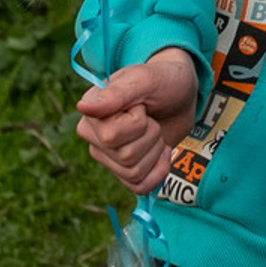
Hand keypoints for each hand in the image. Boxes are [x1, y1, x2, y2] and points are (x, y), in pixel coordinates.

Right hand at [75, 49, 201, 193]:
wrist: (182, 94)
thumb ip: (117, 92)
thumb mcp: (145, 79)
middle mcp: (94, 137)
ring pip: (134, 172)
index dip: (138, 122)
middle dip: (151, 135)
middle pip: (126, 157)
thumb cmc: (163, 81)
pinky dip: (159, 171)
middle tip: (152, 117)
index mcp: (92, 114)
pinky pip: (140, 187)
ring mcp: (108, 157)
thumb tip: (83, 106)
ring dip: (155, 150)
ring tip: (155, 129)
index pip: (111, 137)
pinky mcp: (125, 170)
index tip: (141, 105)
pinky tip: (162, 152)